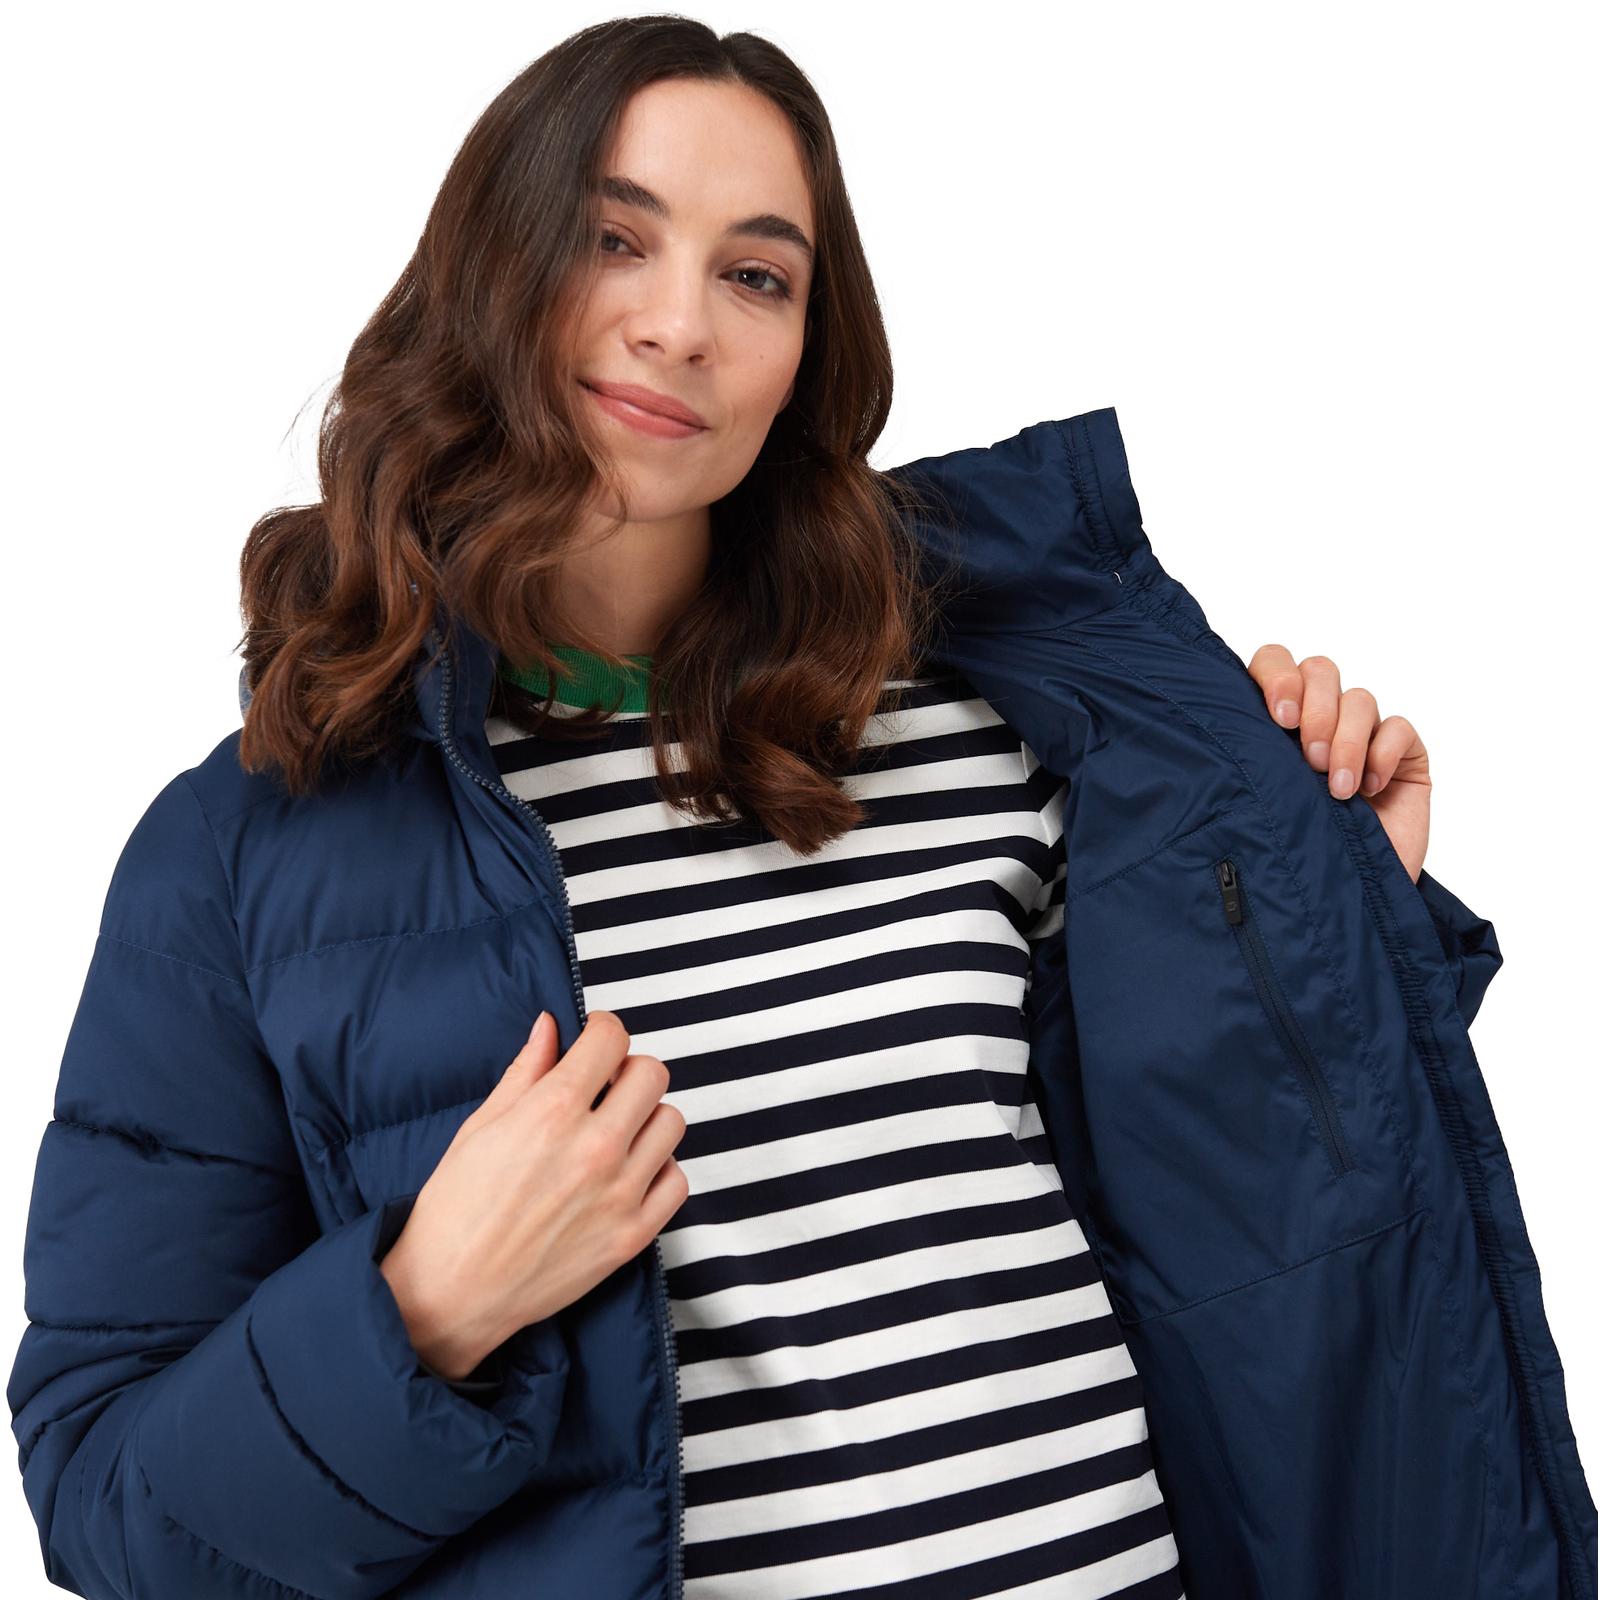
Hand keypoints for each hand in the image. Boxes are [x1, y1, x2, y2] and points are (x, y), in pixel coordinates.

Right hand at [378, 1010, 688, 1379]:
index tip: (595, 1041)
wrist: (450, 1293)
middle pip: (651, 1074)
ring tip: (616, 1132)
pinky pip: (677, 1180)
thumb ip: (526, 1070)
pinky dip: (658, 1171)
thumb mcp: (481, 1126)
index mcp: (552, 1111)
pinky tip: (628, 1174)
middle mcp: (594, 1147)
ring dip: (646, 1118)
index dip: (602, 1031)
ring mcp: (620, 1193)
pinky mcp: (633, 1235)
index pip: (612, 1039)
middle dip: (627, 1071)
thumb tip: (551, 1025)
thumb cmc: (456, 1208)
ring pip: (671, 1122)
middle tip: (604, 1088)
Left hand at [1247, 644, 1430, 883]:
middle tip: (1308, 759)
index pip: (1274, 662)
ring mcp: (1363, 734)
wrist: (1341, 901)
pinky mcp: (1403, 754)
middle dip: (1315, 709)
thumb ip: (1243, 761)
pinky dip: (1383, 753)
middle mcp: (1318, 718)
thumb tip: (1211, 732)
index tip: (1278, 716)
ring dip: (1346, 740)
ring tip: (1335, 788)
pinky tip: (1369, 788)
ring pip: (1359, 698)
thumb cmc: (1290, 850)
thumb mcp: (1255, 802)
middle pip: (1320, 669)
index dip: (1277, 675)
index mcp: (1275, 720)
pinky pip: (1399, 727)